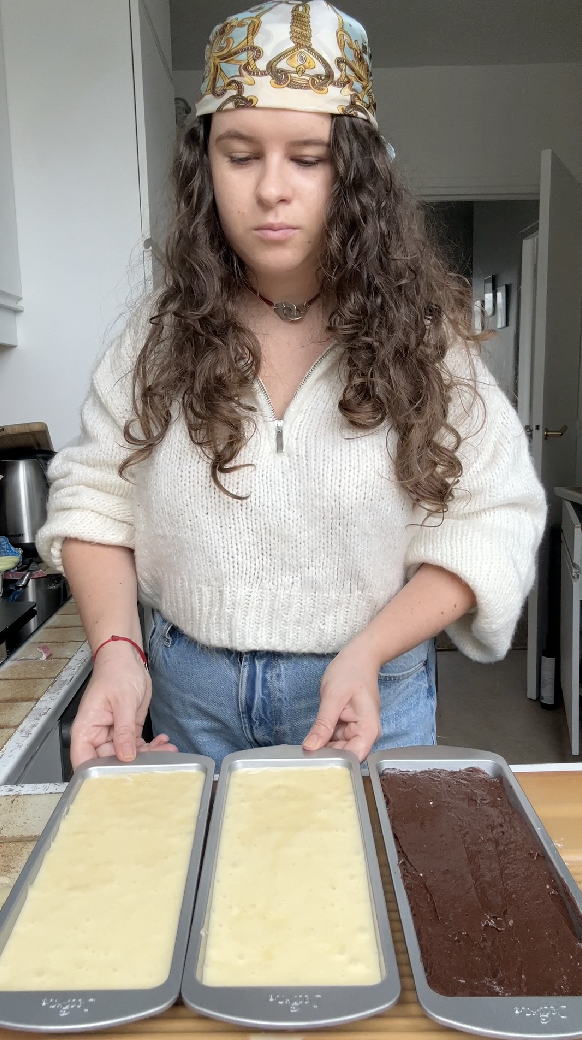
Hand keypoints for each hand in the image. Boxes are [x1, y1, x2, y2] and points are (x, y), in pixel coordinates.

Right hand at [70, 644, 177, 769]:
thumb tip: (126, 756)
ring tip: (167, 750)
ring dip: (149, 756)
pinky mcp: (129, 730)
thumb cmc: (116, 673)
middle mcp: (98, 736)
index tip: (117, 782)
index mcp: (87, 730)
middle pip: (109, 763)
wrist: (127, 659)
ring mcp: (114, 735)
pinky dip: (152, 747)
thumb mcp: (122, 702)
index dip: (95, 777)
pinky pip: (139, 746)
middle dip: (133, 766)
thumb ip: (123, 731)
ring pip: (128, 756)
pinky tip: (164, 742)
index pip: (83, 762)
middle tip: (156, 764)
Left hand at [303, 639, 381, 760]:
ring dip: (321, 752)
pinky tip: (309, 744)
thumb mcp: (333, 697)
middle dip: (325, 760)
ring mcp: (355, 732)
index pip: (353, 759)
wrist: (359, 657)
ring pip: (337, 751)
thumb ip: (323, 724)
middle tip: (300, 763)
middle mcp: (364, 736)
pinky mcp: (346, 728)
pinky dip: (322, 742)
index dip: (334, 765)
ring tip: (301, 756)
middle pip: (345, 758)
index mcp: (368, 730)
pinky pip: (333, 741)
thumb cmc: (351, 672)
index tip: (312, 766)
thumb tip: (310, 747)